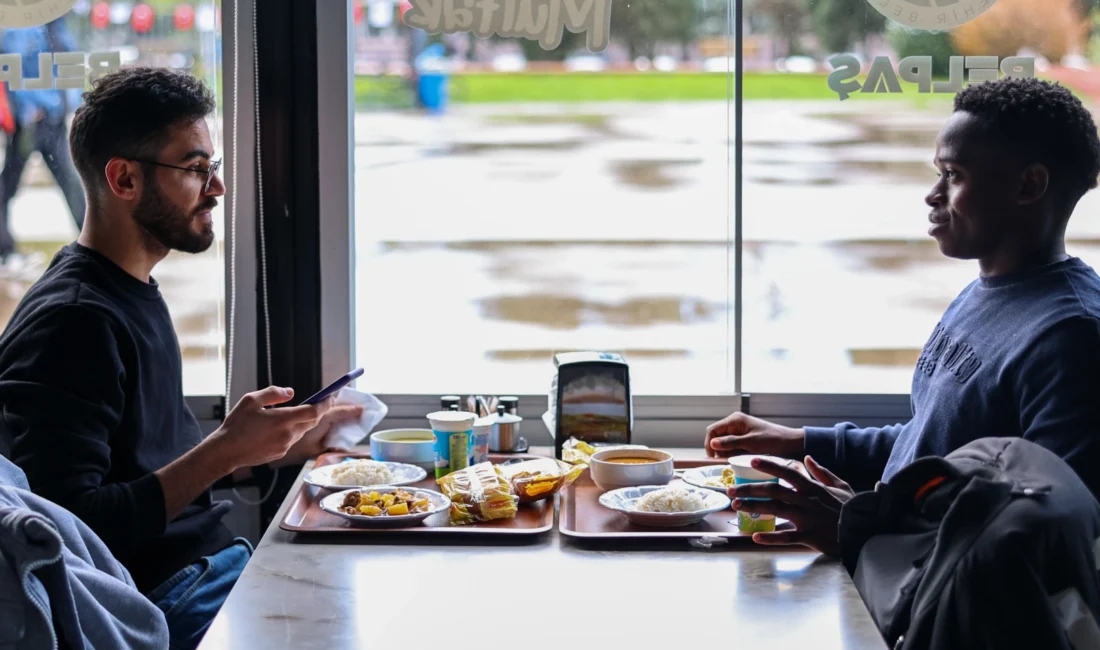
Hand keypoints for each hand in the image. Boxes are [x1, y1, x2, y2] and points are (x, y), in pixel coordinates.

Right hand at [206, 386, 333, 472]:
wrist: (226, 451)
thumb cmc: (236, 424)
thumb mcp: (251, 400)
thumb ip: (273, 393)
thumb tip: (291, 392)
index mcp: (283, 420)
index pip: (314, 412)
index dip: (325, 404)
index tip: (331, 397)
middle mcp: (288, 434)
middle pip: (312, 422)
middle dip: (318, 411)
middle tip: (322, 401)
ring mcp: (285, 446)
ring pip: (302, 431)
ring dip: (304, 421)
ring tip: (297, 412)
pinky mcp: (280, 453)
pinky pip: (292, 439)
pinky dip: (292, 431)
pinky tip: (279, 427)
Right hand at [705, 412, 804, 458]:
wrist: (790, 443)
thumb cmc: (772, 440)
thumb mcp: (751, 443)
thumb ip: (731, 443)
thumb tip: (712, 443)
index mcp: (734, 420)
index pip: (712, 431)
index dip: (709, 444)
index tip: (713, 459)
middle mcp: (734, 424)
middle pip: (716, 437)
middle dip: (718, 450)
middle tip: (725, 462)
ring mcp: (739, 432)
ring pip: (723, 444)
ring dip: (726, 453)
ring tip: (735, 461)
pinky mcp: (744, 439)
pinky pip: (732, 447)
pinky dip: (733, 454)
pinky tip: (740, 459)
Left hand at [728, 456, 853, 556]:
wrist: (865, 530)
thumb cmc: (851, 508)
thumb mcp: (840, 485)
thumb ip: (822, 472)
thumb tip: (807, 458)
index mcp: (813, 488)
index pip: (787, 471)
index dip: (768, 465)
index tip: (750, 461)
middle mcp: (807, 500)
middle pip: (774, 490)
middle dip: (750, 489)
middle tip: (731, 489)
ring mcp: (808, 519)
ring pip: (776, 510)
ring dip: (754, 507)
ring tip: (737, 506)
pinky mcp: (811, 537)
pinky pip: (788, 537)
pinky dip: (771, 537)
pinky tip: (756, 536)